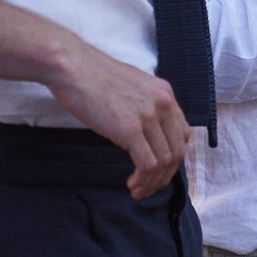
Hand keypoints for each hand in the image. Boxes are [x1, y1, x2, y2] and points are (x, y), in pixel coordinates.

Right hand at [47, 40, 191, 197]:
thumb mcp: (132, 86)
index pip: (183, 134)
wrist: (73, 67)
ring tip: (138, 189)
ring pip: (164, 161)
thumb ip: (146, 106)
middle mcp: (163, 103)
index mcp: (165, 93)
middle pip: (177, 151)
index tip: (159, 169)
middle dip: (165, 175)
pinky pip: (148, 164)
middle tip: (149, 186)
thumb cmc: (93, 77)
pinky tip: (132, 184)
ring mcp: (148, 116)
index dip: (173, 157)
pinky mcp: (130, 128)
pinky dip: (143, 180)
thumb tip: (146, 132)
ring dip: (152, 182)